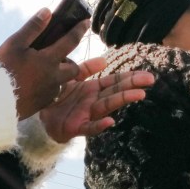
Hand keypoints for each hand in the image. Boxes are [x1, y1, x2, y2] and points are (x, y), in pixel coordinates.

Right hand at [0, 9, 89, 119]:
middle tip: (58, 57)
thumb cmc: (4, 69)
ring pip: (62, 82)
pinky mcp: (42, 104)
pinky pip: (51, 93)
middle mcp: (54, 77)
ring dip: (58, 75)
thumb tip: (47, 11)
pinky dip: (47, 86)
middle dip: (70, 61)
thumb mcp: (15, 43)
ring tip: (43, 70)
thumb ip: (33, 28)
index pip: (70, 41)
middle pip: (73, 68)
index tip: (86, 22)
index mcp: (49, 60)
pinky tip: (34, 83)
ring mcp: (49, 93)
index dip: (79, 30)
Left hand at [39, 57, 154, 141]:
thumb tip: (104, 60)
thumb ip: (85, 70)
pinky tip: (110, 121)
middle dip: (132, 85)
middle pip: (115, 92)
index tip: (146, 74)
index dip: (130, 77)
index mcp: (92, 90)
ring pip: (107, 106)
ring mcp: (87, 115)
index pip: (114, 81)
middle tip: (149, 80)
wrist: (39, 117)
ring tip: (139, 94)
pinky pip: (89, 127)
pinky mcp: (76, 127)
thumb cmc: (58, 98)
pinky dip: (99, 125)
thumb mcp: (72, 80)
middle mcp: (93, 102)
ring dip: (123, 100)